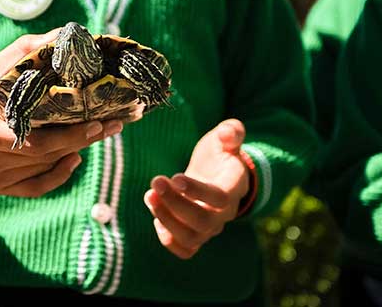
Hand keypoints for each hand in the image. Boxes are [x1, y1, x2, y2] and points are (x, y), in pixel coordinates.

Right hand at [0, 29, 124, 197]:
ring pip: (42, 170)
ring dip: (74, 152)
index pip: (37, 140)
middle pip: (45, 156)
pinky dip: (57, 176)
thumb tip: (72, 35)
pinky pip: (32, 187)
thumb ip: (31, 51)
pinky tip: (74, 158)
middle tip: (113, 123)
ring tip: (99, 132)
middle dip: (82, 139)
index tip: (100, 120)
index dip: (72, 134)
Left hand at [144, 119, 248, 258]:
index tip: (175, 176)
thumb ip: (230, 131)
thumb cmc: (220, 155)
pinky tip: (156, 214)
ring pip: (191, 238)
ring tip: (149, 195)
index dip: (196, 190)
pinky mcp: (196, 235)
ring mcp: (210, 228)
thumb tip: (229, 132)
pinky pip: (184, 250)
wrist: (218, 176)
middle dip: (174, 204)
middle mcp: (223, 213)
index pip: (218, 197)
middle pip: (201, 220)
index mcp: (233, 188)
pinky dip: (167, 239)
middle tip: (155, 181)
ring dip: (165, 219)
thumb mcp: (226, 138)